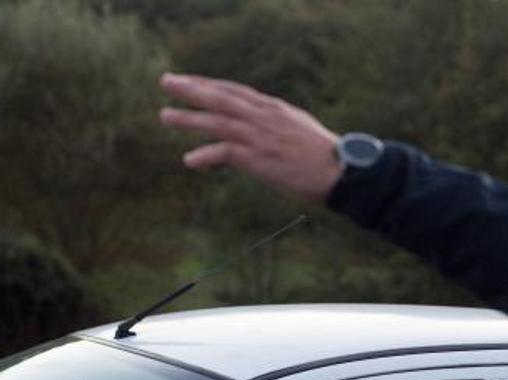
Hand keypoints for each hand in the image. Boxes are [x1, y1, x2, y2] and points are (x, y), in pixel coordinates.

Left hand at [158, 73, 342, 202]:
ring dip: (189, 119)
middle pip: (221, 98)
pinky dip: (206, 155)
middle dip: (192, 89)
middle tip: (166, 82)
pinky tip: (190, 160)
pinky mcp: (260, 158)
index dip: (210, 84)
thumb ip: (275, 126)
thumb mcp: (298, 129)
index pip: (235, 91)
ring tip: (165, 116)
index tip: (189, 80)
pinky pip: (225, 152)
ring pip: (218, 122)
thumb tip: (259, 132)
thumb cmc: (324, 155)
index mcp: (273, 108)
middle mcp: (264, 117)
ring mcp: (260, 137)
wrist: (342, 171)